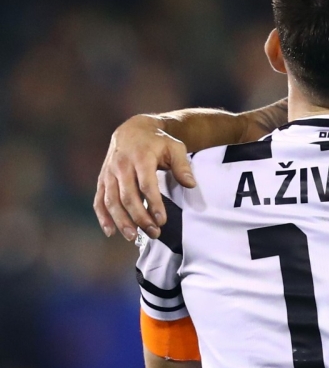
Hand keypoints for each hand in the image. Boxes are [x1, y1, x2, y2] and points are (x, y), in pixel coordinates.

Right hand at [94, 115, 195, 240]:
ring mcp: (109, 173)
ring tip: (133, 237)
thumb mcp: (175, 147)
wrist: (133, 129)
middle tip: (154, 233)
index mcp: (141, 158)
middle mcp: (121, 166)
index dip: (154, 204)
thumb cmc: (158, 141)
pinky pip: (99, 200)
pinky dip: (103, 217)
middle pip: (128, 196)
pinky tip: (110, 231)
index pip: (146, 185)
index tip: (162, 220)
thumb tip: (191, 184)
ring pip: (111, 201)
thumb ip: (182, 165)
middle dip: (140, 218)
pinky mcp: (102, 179)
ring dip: (121, 221)